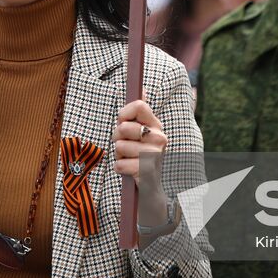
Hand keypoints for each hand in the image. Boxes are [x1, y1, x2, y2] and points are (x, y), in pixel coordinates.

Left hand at [115, 100, 171, 226]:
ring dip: (119, 155)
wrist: (150, 189)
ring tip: (129, 159)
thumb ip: (140, 112)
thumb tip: (142, 88)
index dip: (124, 113)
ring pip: (120, 147)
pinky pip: (120, 164)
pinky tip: (130, 171)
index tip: (121, 121)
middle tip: (125, 146)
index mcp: (157, 125)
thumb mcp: (140, 134)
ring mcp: (154, 155)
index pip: (139, 105)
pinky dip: (120, 168)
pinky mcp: (147, 172)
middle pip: (124, 127)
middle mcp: (159, 138)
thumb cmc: (140, 157)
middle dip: (117, 138)